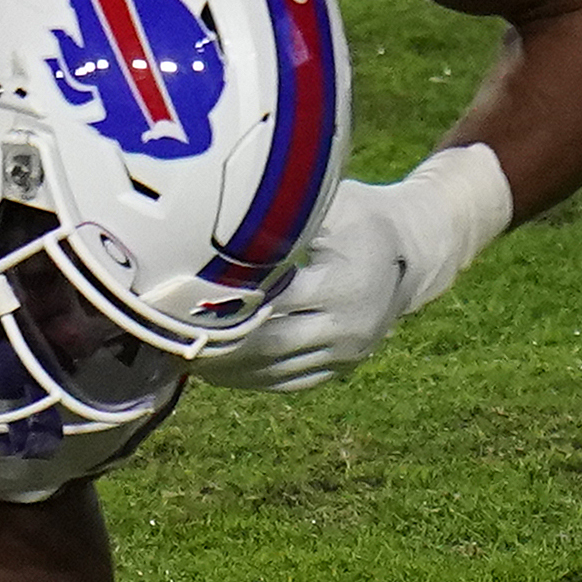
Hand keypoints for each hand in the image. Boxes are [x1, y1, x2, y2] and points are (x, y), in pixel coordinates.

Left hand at [207, 147, 509, 392]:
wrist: (416, 251)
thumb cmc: (363, 217)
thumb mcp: (332, 200)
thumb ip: (283, 210)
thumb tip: (218, 204)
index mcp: (343, 283)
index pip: (269, 302)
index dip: (223, 302)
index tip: (177, 300)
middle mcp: (348, 325)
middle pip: (266, 345)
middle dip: (215, 343)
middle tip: (165, 334)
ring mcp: (347, 352)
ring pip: (272, 371)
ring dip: (224, 367)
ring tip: (179, 351)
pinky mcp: (342, 367)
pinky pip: (287, 381)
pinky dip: (248, 377)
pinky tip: (212, 366)